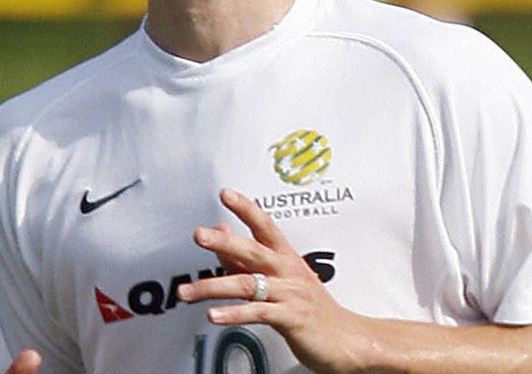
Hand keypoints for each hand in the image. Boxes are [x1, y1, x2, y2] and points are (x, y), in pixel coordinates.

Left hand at [178, 188, 366, 373]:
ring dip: (213, 287)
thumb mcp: (281, 278)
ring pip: (249, 284)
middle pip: (254, 251)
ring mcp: (290, 294)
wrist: (344, 339)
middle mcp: (288, 271)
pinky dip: (234, 313)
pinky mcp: (291, 318)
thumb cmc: (309, 308)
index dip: (247, 209)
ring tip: (186, 292)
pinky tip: (213, 315)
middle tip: (200, 235)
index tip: (226, 194)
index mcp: (286, 258)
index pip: (266, 226)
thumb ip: (247, 258)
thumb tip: (223, 231)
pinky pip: (258, 313)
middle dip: (225, 242)